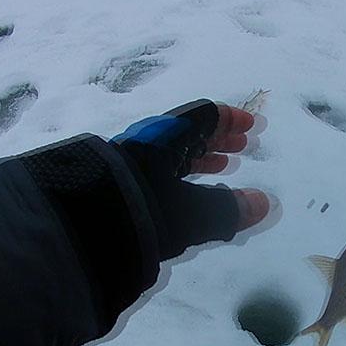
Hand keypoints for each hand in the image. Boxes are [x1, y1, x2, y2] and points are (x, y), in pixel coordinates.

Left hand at [113, 99, 269, 259]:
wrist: (82, 228)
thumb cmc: (144, 209)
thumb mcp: (192, 212)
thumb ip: (228, 209)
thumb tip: (263, 203)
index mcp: (166, 139)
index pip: (202, 116)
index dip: (229, 120)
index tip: (250, 126)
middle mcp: (148, 146)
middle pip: (189, 134)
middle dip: (219, 140)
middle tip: (242, 147)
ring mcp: (133, 165)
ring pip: (174, 154)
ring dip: (201, 158)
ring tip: (222, 168)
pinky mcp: (122, 186)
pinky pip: (161, 172)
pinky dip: (183, 176)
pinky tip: (189, 191)